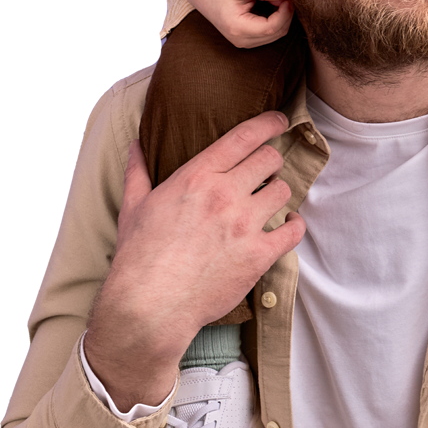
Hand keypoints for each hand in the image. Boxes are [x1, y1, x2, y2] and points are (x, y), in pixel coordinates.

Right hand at [85, 112, 305, 410]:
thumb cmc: (139, 256)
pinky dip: (294, 226)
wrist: (150, 307)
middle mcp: (225, 194)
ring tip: (269, 202)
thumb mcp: (134, 206)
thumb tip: (135, 143)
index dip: (268, 123)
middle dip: (271, 161)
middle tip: (266, 171)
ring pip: (283, 191)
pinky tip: (287, 226)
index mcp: (197, 176)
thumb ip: (138, 170)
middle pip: (270, 159)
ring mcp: (244, 224)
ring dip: (278, 194)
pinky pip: (293, 231)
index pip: (244, 136)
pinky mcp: (258, 255)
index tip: (280, 120)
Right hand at [196, 0, 293, 48]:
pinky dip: (277, 22)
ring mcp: (245, 43)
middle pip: (277, 33)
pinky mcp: (248, 41)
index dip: (285, 12)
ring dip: (283, 18)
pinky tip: (274, 8)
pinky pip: (270, 35)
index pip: (271, 27)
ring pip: (276, 35)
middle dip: (286, 14)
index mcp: (238, 28)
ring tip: (279, 0)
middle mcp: (242, 40)